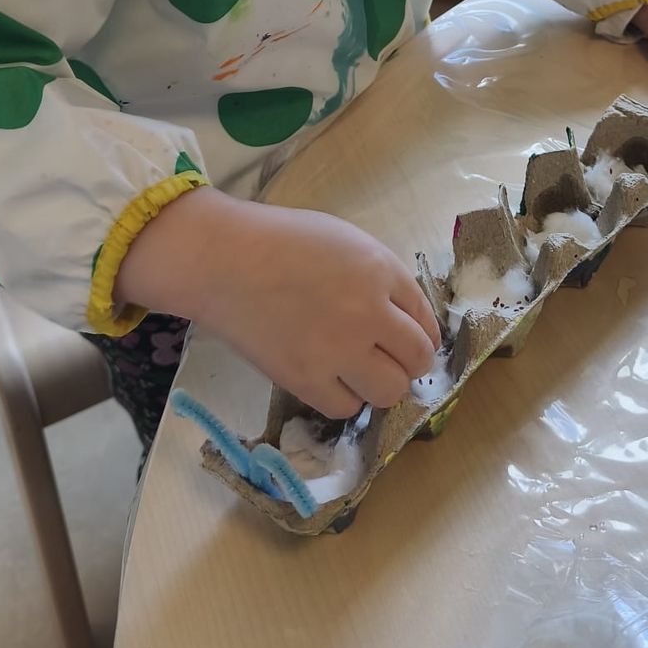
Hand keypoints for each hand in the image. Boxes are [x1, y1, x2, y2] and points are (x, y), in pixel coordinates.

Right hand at [117, 188, 440, 418]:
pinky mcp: (306, 379)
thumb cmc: (280, 239)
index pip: (426, 317)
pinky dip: (342, 397)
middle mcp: (369, 313)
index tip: (409, 341)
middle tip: (388, 359)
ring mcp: (339, 350)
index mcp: (381, 271)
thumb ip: (380, 275)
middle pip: (418, 358)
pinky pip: (346, 407)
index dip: (421, 333)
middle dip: (408, 362)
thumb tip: (402, 316)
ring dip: (380, 385)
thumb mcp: (345, 241)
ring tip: (359, 372)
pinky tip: (329, 379)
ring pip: (390, 391)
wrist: (222, 259)